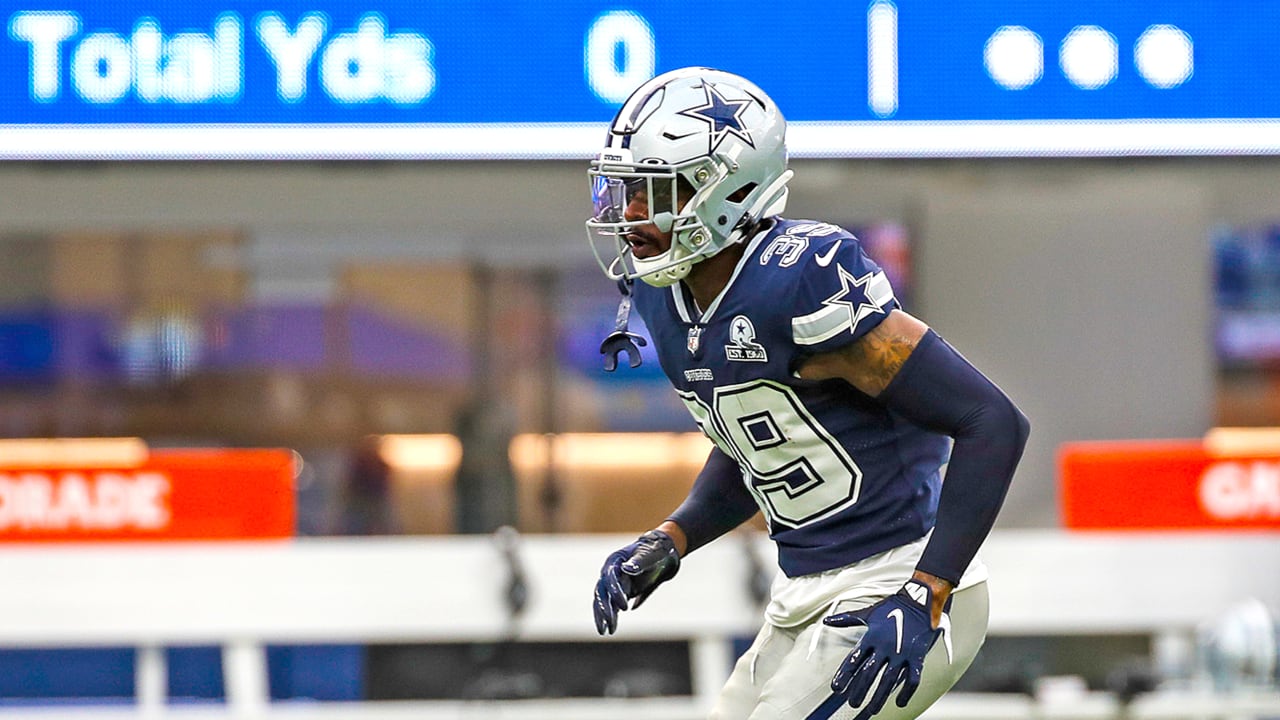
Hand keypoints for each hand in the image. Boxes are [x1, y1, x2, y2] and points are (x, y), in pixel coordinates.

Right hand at [592, 530, 679, 634]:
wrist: (662, 554)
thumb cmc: (656, 551)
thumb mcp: (651, 554)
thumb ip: (640, 561)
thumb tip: (628, 568)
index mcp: (615, 561)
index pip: (610, 577)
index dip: (615, 591)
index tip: (625, 607)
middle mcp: (611, 573)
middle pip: (602, 592)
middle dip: (605, 608)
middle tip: (610, 624)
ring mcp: (615, 584)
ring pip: (604, 601)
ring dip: (604, 616)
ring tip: (606, 632)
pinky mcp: (621, 593)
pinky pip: (612, 606)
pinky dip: (611, 617)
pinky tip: (609, 629)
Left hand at [823, 579, 945, 718]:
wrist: (920, 601)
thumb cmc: (892, 607)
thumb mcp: (868, 613)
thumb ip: (846, 619)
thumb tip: (826, 620)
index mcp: (871, 637)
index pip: (854, 660)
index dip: (844, 675)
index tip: (836, 689)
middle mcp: (885, 646)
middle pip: (869, 674)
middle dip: (859, 691)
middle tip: (852, 704)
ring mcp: (902, 653)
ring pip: (888, 681)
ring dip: (879, 697)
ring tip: (871, 710)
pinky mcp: (918, 657)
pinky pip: (912, 679)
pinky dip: (906, 693)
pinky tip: (899, 703)